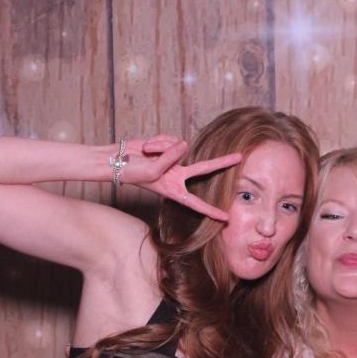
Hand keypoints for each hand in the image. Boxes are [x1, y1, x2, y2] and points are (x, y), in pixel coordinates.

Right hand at [122, 135, 240, 221]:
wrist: (116, 160)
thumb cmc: (131, 172)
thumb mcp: (152, 171)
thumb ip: (170, 158)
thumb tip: (185, 144)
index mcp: (174, 190)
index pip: (196, 203)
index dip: (211, 210)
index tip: (226, 218)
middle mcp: (178, 176)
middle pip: (205, 168)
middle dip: (222, 162)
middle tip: (240, 157)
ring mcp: (174, 161)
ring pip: (179, 146)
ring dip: (161, 147)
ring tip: (147, 153)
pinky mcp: (169, 148)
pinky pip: (170, 139)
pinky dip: (157, 141)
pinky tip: (147, 147)